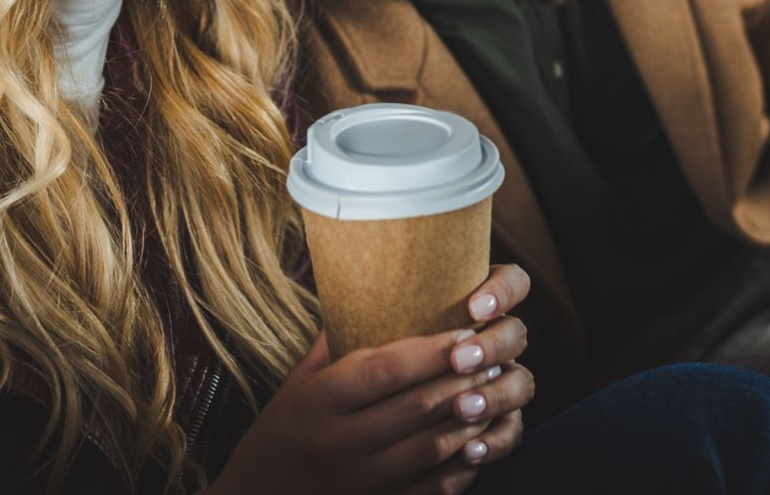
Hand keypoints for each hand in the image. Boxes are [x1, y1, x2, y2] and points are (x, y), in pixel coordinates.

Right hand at [212, 265, 534, 494]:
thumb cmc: (277, 435)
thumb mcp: (295, 386)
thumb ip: (332, 346)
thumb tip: (368, 294)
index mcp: (317, 402)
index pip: (383, 370)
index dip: (429, 350)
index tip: (462, 332)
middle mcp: (338, 442)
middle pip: (415, 405)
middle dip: (461, 377)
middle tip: (491, 355)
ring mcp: (360, 482)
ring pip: (431, 446)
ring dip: (469, 416)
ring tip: (493, 390)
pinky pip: (433, 487)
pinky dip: (462, 463)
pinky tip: (478, 439)